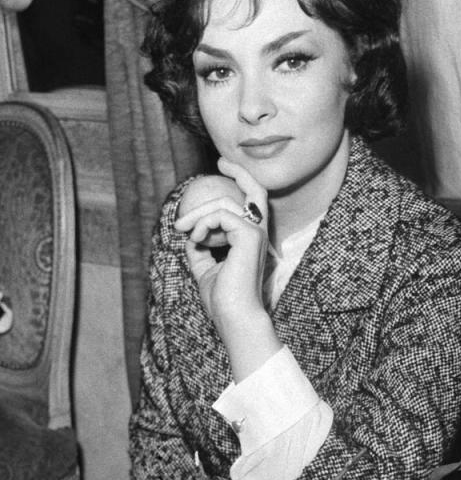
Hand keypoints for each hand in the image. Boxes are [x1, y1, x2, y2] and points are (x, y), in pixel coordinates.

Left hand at [173, 158, 279, 379]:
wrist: (234, 317)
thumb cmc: (224, 300)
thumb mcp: (206, 270)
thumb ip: (200, 251)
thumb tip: (190, 236)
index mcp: (251, 240)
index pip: (251, 204)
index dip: (240, 182)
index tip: (223, 167)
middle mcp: (258, 233)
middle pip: (255, 190)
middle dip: (239, 172)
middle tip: (220, 162)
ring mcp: (256, 233)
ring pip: (226, 204)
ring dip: (198, 214)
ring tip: (183, 230)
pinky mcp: (249, 236)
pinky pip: (222, 215)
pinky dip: (203, 224)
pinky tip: (195, 240)